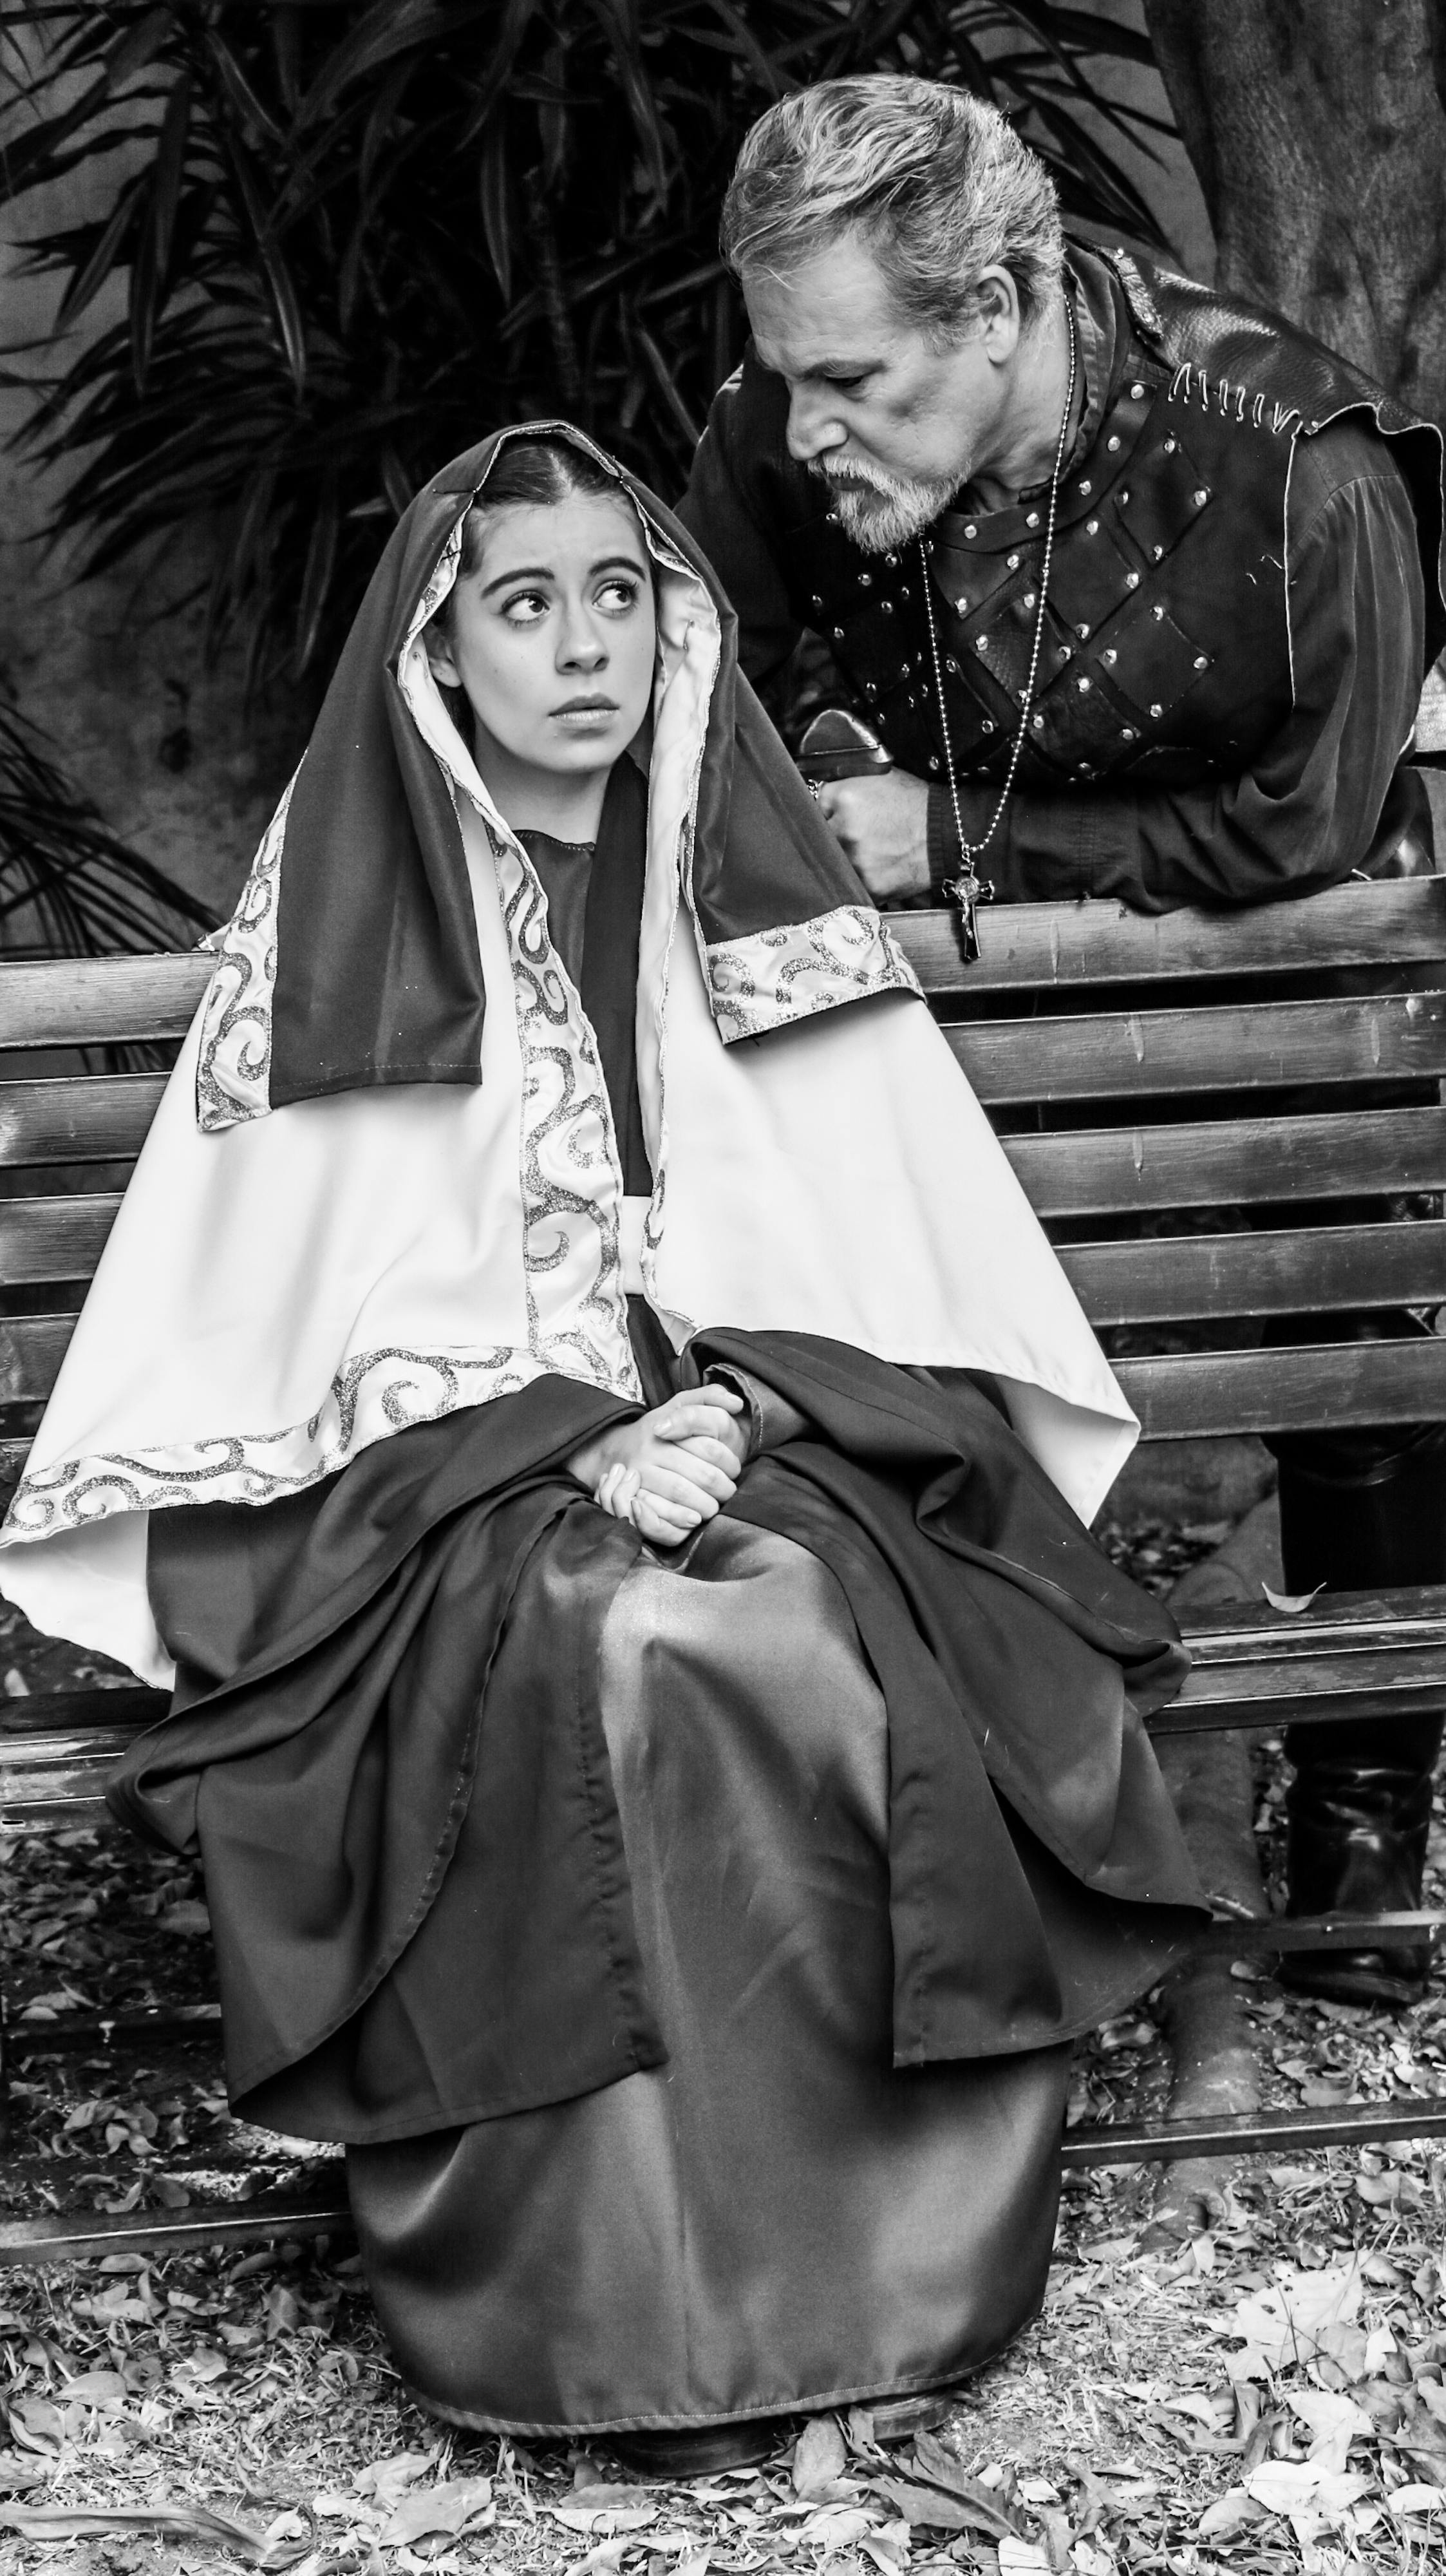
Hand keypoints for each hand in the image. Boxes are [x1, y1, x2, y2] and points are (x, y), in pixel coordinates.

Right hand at [568, 1383, 747, 1545]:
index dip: (729, 1462)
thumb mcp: (680, 1404)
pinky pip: (660, 1515)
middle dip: (722, 1487)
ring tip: (714, 1506)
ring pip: (682, 1492)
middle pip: (700, 1474)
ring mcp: (639, 1476)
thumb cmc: (661, 1429)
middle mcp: (650, 1451)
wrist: (616, 1449)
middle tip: (728, 1492)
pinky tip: (694, 1520)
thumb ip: (709, 1397)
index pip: (709, 1447)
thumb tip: (736, 1403)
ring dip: (707, 1505)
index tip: (734, 1469)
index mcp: (665, 1426)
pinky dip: (681, 1520)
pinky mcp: (632, 1499)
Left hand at [814, 767, 929, 903]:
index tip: (833, 817)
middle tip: (860, 835)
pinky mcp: (867, 885)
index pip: (815, 807)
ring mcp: (855, 860)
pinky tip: (878, 867)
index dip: (826, 813)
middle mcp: (846, 828)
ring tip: (873, 851)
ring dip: (846, 860)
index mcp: (845, 797)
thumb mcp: (879, 780)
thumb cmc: (916, 806)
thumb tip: (821, 797)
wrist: (946, 835)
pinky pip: (851, 883)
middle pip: (821, 838)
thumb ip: (845, 788)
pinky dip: (860, 878)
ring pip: (834, 863)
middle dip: (834, 838)